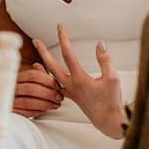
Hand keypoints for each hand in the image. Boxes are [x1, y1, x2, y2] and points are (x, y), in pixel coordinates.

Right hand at [11, 62, 62, 118]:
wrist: (6, 104)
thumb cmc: (22, 90)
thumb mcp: (29, 80)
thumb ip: (40, 74)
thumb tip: (50, 69)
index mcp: (17, 77)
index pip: (33, 75)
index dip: (48, 80)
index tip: (58, 86)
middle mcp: (12, 88)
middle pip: (32, 88)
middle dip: (49, 94)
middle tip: (59, 98)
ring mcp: (10, 100)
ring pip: (29, 102)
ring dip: (45, 104)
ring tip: (55, 105)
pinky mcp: (11, 112)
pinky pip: (25, 113)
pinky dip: (37, 111)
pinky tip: (44, 110)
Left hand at [33, 25, 125, 139]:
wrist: (109, 121)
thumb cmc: (111, 101)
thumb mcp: (112, 78)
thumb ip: (105, 60)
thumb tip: (99, 45)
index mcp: (79, 78)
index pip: (68, 54)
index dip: (63, 38)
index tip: (60, 27)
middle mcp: (71, 85)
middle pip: (52, 65)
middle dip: (43, 52)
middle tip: (35, 41)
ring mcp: (70, 92)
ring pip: (52, 78)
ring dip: (43, 68)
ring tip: (35, 61)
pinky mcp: (73, 97)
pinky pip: (57, 87)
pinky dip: (50, 81)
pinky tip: (50, 79)